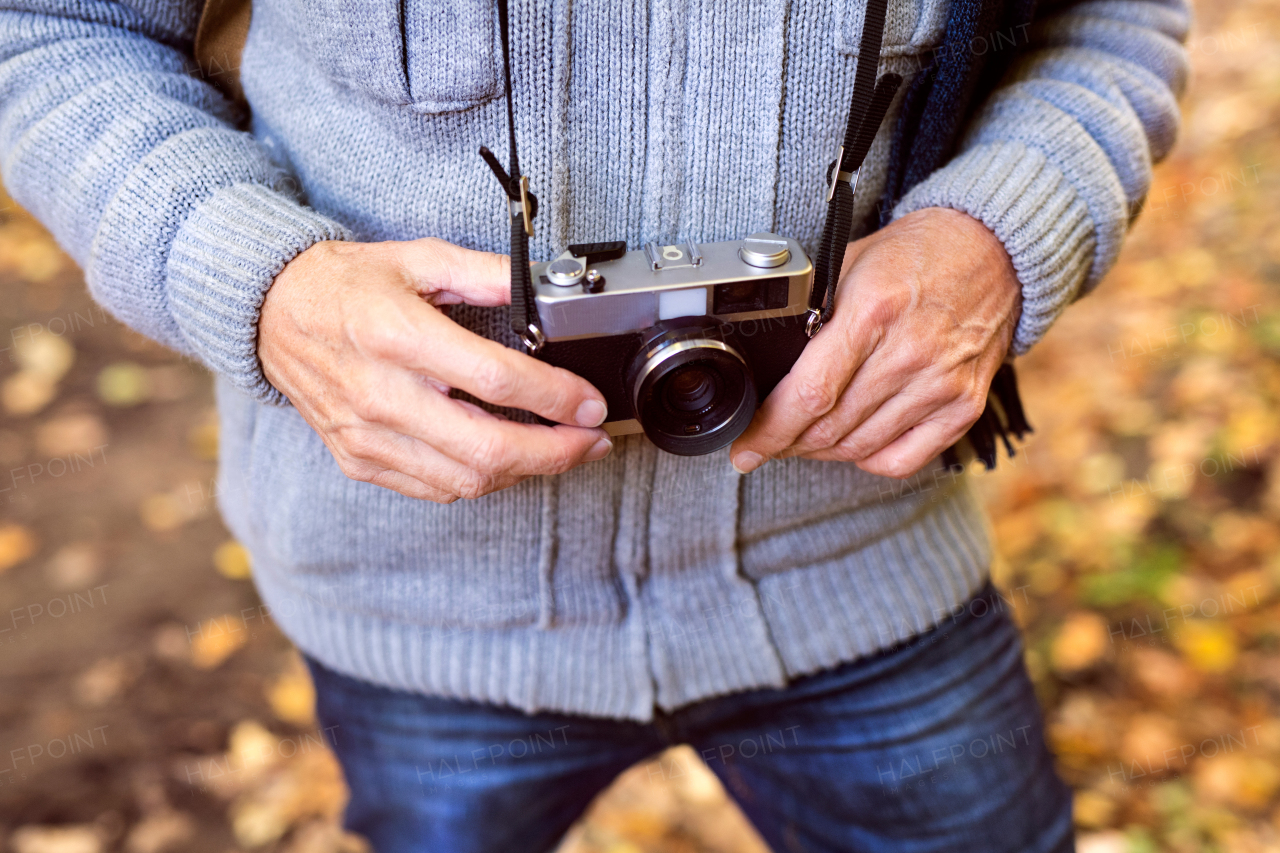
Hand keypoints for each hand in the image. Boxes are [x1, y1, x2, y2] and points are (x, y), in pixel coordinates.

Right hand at [258, 238, 611, 502]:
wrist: (269, 314)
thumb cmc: (344, 284)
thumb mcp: (418, 258)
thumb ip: (486, 273)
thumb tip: (543, 288)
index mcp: (398, 335)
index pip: (495, 380)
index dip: (555, 398)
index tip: (591, 404)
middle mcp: (380, 393)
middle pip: (486, 449)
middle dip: (556, 453)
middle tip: (592, 440)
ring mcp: (366, 435)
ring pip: (465, 480)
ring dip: (525, 472)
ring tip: (561, 451)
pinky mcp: (359, 459)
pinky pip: (434, 488)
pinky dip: (480, 480)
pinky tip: (507, 459)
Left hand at [729, 207, 1021, 478]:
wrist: (990, 251)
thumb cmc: (914, 255)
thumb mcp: (848, 265)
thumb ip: (809, 312)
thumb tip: (766, 365)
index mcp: (874, 312)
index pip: (810, 394)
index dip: (769, 430)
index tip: (744, 446)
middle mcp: (911, 353)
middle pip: (830, 428)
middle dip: (785, 443)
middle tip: (766, 442)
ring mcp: (941, 384)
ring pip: (860, 447)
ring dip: (820, 452)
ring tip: (801, 441)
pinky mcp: (964, 406)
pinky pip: (902, 459)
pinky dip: (867, 460)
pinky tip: (851, 444)